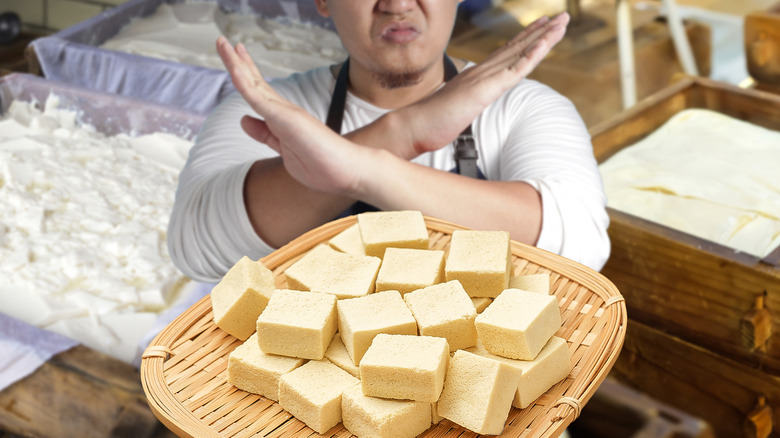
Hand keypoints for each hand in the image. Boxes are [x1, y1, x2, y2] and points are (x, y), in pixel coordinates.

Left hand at [216, 36, 365, 195]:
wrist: (344, 171)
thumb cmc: (319, 164)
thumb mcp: (281, 147)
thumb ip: (264, 133)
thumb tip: (243, 119)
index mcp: (282, 117)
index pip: (258, 90)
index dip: (244, 73)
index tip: (234, 58)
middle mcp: (283, 109)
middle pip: (253, 81)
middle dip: (236, 61)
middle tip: (222, 41)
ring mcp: (284, 112)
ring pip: (252, 84)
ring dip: (235, 63)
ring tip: (222, 44)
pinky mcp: (286, 118)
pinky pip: (259, 99)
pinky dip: (244, 83)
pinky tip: (234, 69)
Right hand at [397, 12, 569, 158]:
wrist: (415, 126)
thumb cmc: (431, 122)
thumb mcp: (455, 110)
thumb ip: (464, 103)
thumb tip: (465, 105)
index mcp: (476, 76)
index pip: (505, 53)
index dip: (525, 38)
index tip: (541, 26)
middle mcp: (481, 71)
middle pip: (517, 47)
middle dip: (541, 32)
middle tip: (561, 18)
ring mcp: (484, 78)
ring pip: (519, 54)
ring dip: (543, 38)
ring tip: (561, 23)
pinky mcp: (485, 89)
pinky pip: (514, 70)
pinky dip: (530, 56)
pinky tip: (544, 45)